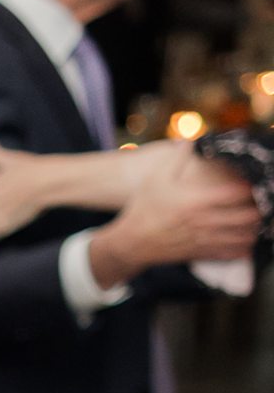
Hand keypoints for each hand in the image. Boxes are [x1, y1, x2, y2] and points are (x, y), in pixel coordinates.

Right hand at [89, 158, 262, 289]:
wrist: (132, 242)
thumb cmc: (144, 208)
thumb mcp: (157, 178)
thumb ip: (177, 157)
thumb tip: (191, 139)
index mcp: (197, 200)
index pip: (236, 194)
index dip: (249, 187)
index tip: (252, 182)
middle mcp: (205, 221)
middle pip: (247, 217)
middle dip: (259, 208)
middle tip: (260, 201)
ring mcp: (205, 240)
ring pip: (244, 236)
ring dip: (255, 228)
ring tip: (257, 219)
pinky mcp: (203, 253)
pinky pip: (233, 253)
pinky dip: (245, 246)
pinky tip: (247, 239)